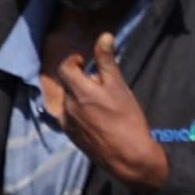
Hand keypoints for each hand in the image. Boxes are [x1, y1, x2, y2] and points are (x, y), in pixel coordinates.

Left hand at [55, 33, 169, 190]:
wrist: (129, 159)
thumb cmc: (127, 121)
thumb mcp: (119, 87)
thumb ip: (107, 61)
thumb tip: (104, 35)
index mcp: (78, 91)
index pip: (65, 67)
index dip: (74, 61)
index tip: (85, 62)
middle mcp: (67, 106)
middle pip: (67, 85)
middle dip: (80, 81)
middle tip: (100, 86)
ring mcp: (67, 124)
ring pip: (68, 102)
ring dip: (79, 98)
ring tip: (100, 106)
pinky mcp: (72, 137)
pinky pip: (70, 118)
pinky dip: (79, 114)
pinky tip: (97, 121)